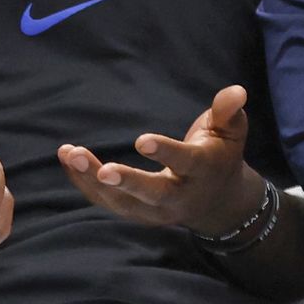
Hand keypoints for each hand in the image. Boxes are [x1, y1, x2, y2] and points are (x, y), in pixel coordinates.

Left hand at [58, 85, 263, 235]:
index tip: (141, 141)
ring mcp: (154, 211)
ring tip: (71, 154)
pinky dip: (84, 183)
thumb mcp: (230, 133)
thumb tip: (237, 90)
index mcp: (202, 172)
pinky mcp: (134, 213)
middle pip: (152, 194)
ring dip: (93, 180)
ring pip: (121, 202)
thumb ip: (227, 112)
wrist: (216, 203)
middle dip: (128, 182)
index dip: (165, 152)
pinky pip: (105, 201)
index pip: (184, 162)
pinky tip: (67, 158)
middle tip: (103, 169)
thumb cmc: (218, 156)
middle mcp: (178, 197)